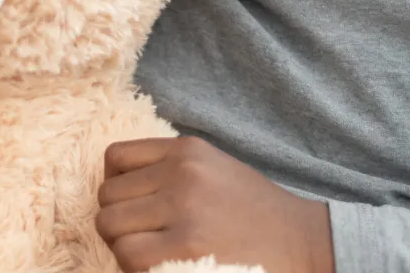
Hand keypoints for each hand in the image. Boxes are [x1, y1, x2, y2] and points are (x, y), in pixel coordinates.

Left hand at [96, 137, 333, 272]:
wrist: (303, 241)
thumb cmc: (252, 211)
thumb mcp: (211, 168)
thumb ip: (168, 170)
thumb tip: (118, 186)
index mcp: (185, 149)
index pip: (115, 158)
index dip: (115, 187)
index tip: (132, 208)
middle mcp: (181, 172)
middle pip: (107, 197)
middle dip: (117, 222)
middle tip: (141, 239)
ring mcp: (184, 208)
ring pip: (110, 226)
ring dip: (121, 247)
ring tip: (148, 255)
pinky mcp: (187, 247)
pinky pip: (129, 257)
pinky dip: (134, 268)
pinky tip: (158, 269)